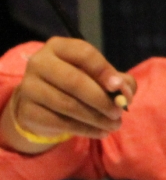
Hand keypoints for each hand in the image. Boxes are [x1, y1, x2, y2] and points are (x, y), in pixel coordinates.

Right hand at [1, 38, 135, 152]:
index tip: (118, 87)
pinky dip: (86, 129)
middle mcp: (39, 63)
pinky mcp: (27, 111)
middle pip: (75, 81)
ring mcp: (29, 87)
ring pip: (68, 105)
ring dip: (97, 118)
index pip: (84, 54)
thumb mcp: (99, 77)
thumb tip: (123, 94)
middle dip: (102, 100)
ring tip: (115, 125)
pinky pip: (60, 123)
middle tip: (118, 112)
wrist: (43, 105)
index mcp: (59, 47)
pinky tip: (101, 132)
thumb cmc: (79, 84)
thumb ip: (119, 81)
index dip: (104, 71)